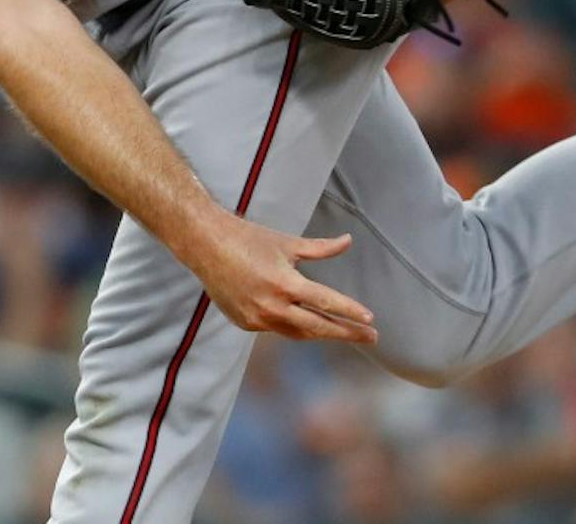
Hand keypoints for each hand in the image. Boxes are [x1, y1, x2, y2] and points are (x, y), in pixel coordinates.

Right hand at [181, 213, 376, 343]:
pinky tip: (301, 319)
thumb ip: (320, 248)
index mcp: (285, 283)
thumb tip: (348, 241)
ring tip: (342, 332)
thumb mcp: (286, 242)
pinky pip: (276, 328)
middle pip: (318, 327)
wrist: (205, 245)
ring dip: (321, 332)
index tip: (370, 319)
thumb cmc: (248, 238)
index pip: (326, 303)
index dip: (351, 312)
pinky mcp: (245, 323)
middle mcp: (272, 306)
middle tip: (370, 337)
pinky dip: (291, 324)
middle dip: (346, 332)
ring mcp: (257, 318)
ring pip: (298, 332)